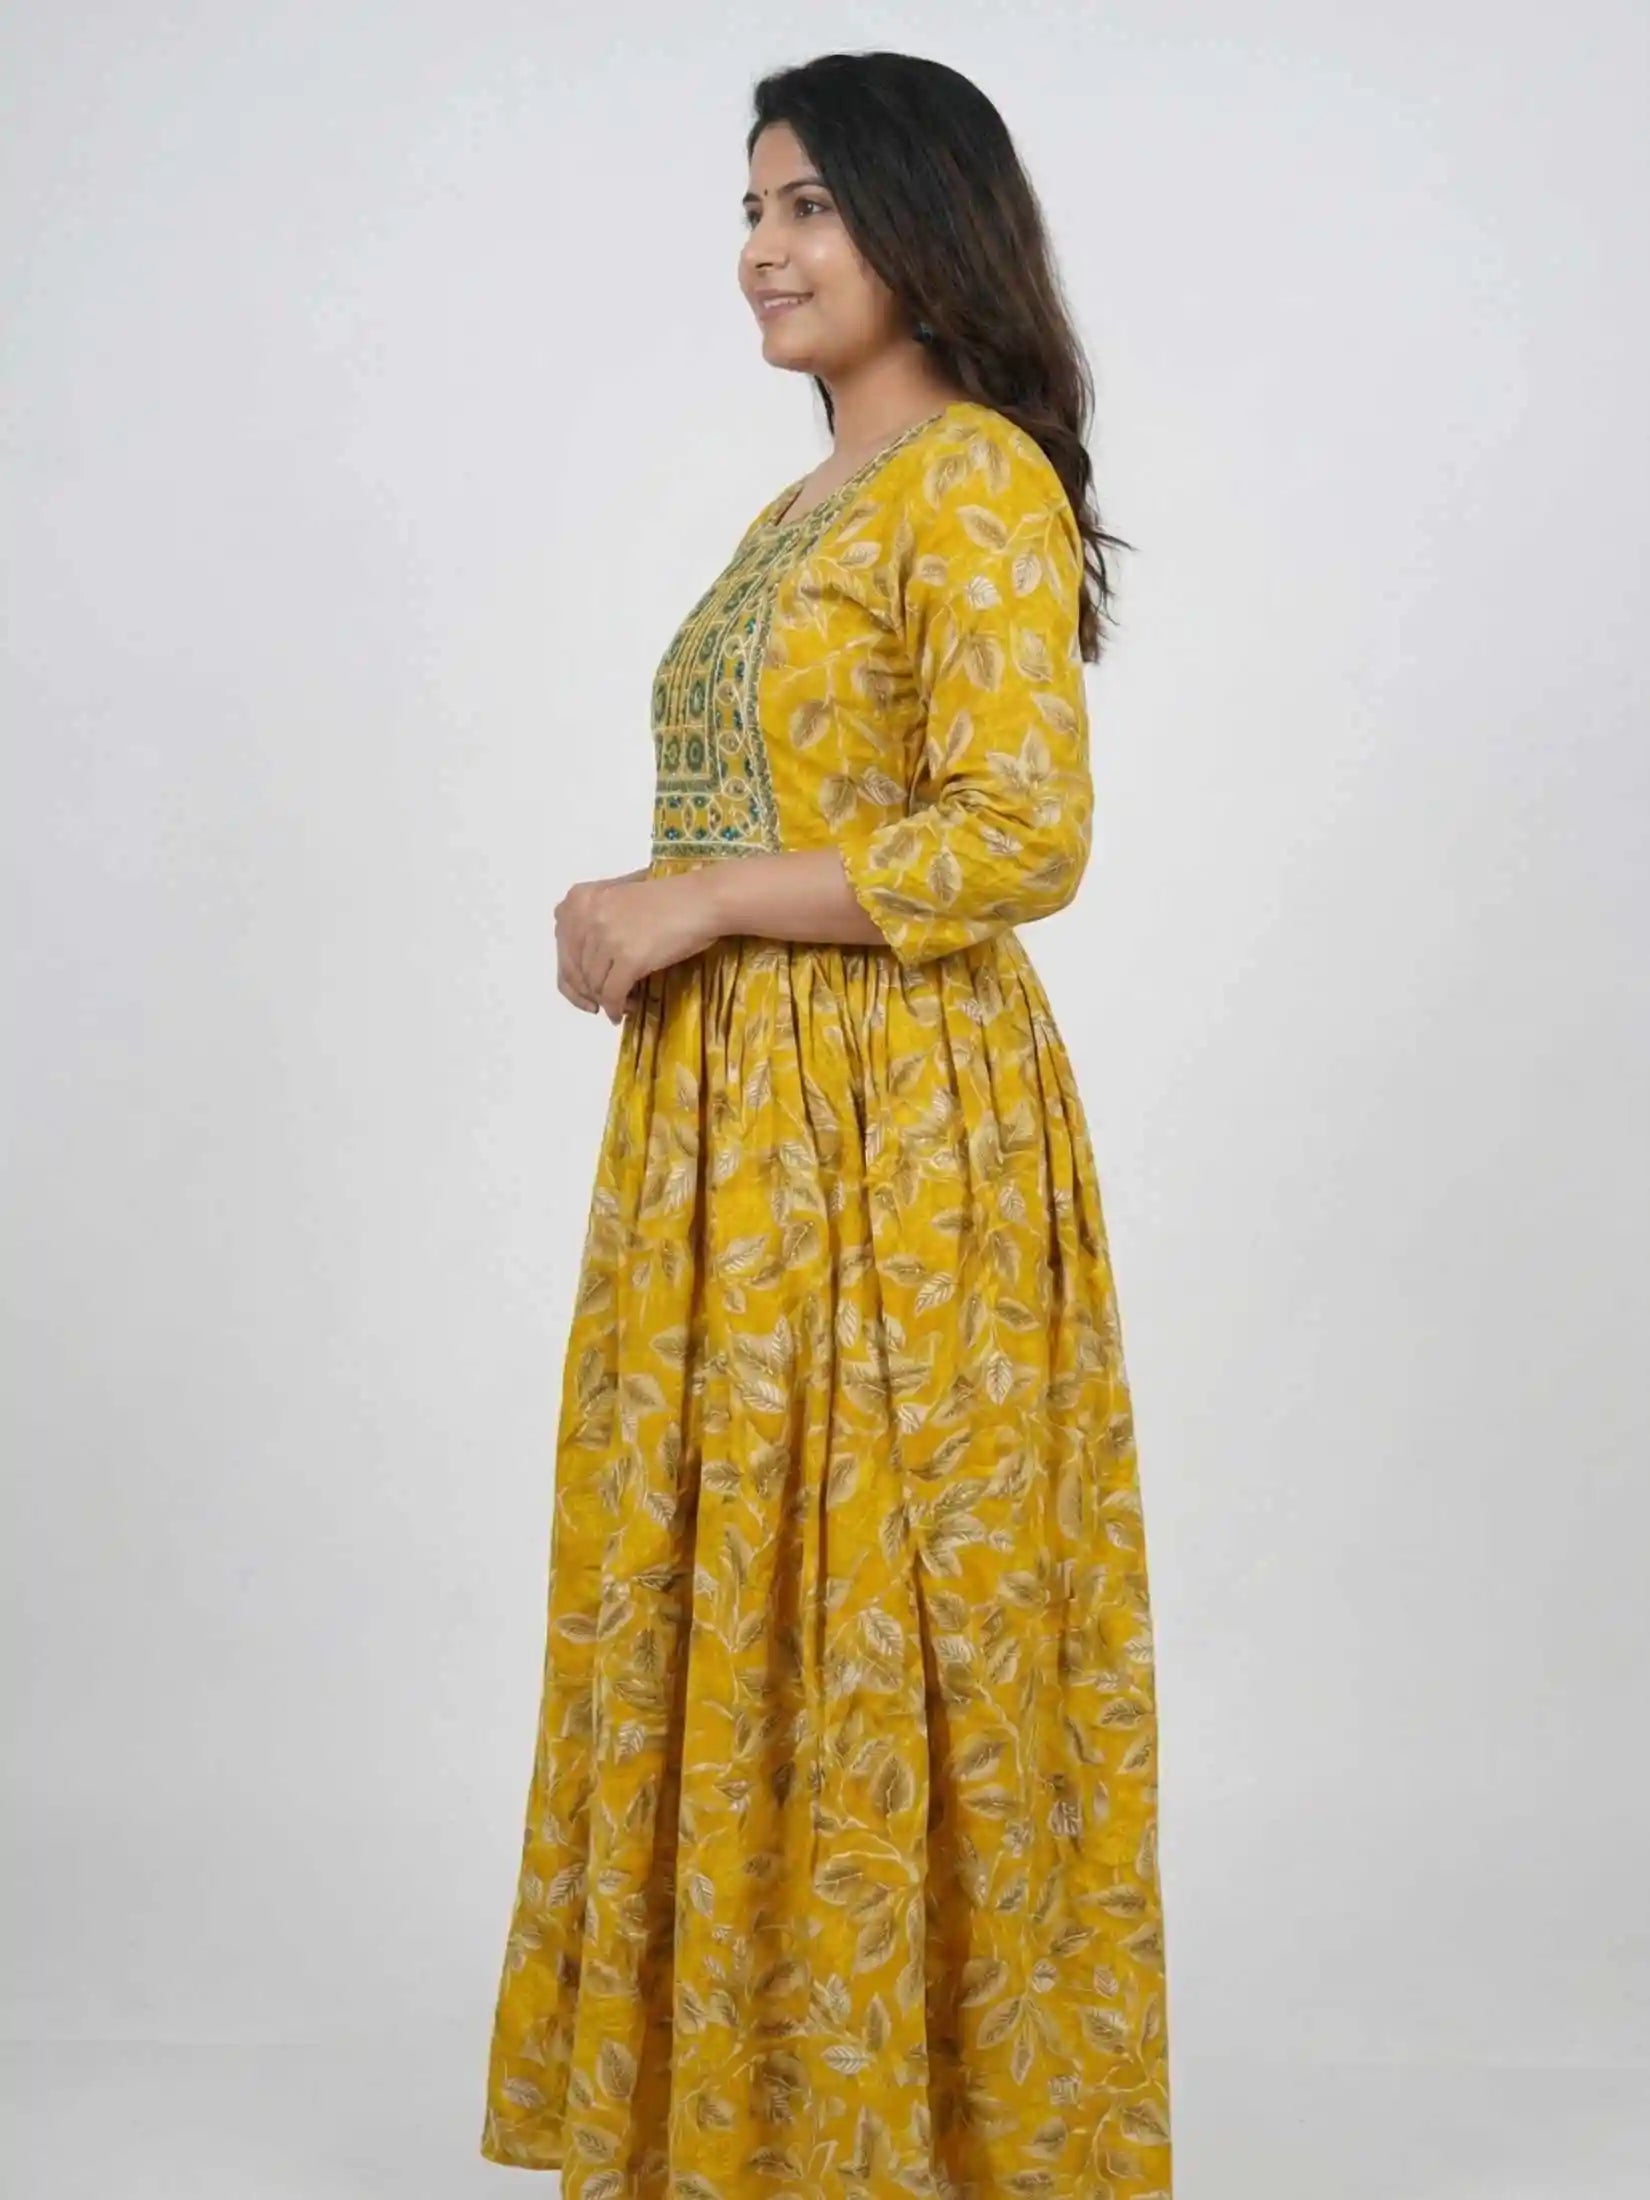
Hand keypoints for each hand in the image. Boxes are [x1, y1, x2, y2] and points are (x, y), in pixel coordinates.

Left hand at [554, 867, 721, 1020]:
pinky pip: (612, 993)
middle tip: (600, 1004)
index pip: (562, 947)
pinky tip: (622, 1011)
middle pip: (575, 969)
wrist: (702, 901)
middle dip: (588, 991)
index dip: (570, 975)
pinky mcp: (629, 958)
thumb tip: (581, 959)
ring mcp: (607, 937)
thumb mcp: (619, 896)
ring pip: (594, 983)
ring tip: (621, 1003)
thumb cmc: (669, 898)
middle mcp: (588, 915)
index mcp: (581, 899)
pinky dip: (615, 1007)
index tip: (583, 991)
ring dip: (606, 999)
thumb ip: (594, 916)